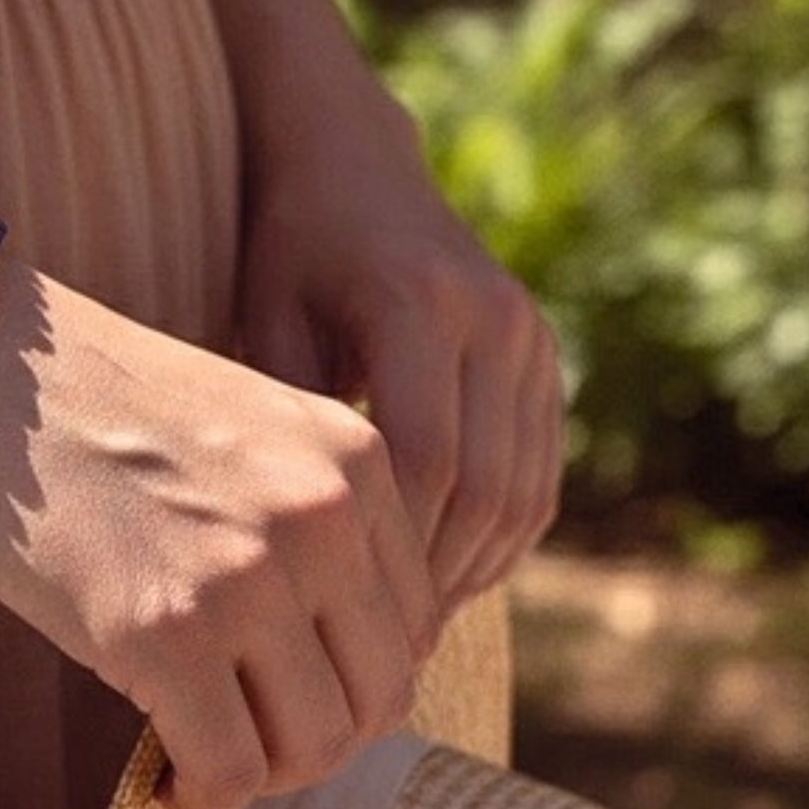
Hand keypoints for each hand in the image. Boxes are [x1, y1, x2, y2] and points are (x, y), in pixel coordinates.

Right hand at [0, 265, 442, 808]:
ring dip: (263, 774)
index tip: (282, 691)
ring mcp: (248, 574)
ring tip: (204, 759)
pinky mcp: (164, 631)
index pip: (416, 625)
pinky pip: (230, 769)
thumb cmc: (87, 403)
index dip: (351, 682)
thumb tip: (335, 666)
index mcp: (356, 460)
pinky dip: (203, 794)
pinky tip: (164, 777)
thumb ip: (307, 520)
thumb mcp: (243, 431)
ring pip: (317, 747)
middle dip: (316, 742)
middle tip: (245, 742)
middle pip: (381, 696)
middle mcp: (323, 515)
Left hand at [236, 161, 563, 620]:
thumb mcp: (264, 317)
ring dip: (474, 566)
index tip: (346, 610)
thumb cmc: (286, 249)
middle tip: (383, 641)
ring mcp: (531, 336)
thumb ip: (286, 418)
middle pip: (486, 484)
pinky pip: (539, 471)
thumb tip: (290, 550)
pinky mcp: (544, 356)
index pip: (426, 458)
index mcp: (418, 302)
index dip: (395, 548)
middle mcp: (494, 317)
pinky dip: (501, 534)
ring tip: (412, 624)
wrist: (354, 167)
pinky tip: (448, 575)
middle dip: (436, 574)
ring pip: (524, 488)